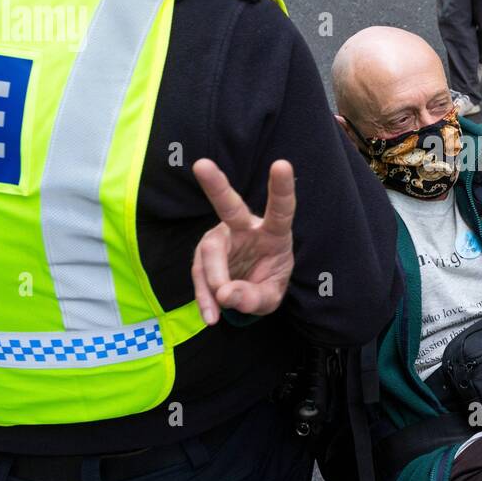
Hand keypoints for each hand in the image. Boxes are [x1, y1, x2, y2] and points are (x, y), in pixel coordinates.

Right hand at [191, 158, 296, 323]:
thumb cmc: (267, 281)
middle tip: (201, 165)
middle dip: (216, 185)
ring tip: (219, 308)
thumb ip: (254, 297)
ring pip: (210, 252)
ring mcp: (221, 238)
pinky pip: (200, 273)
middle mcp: (245, 227)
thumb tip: (226, 295)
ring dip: (213, 280)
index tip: (281, 164)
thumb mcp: (270, 296)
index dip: (281, 188)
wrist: (250, 289)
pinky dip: (204, 296)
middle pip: (230, 206)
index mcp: (274, 231)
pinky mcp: (204, 254)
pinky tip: (210, 316)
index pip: (281, 209)